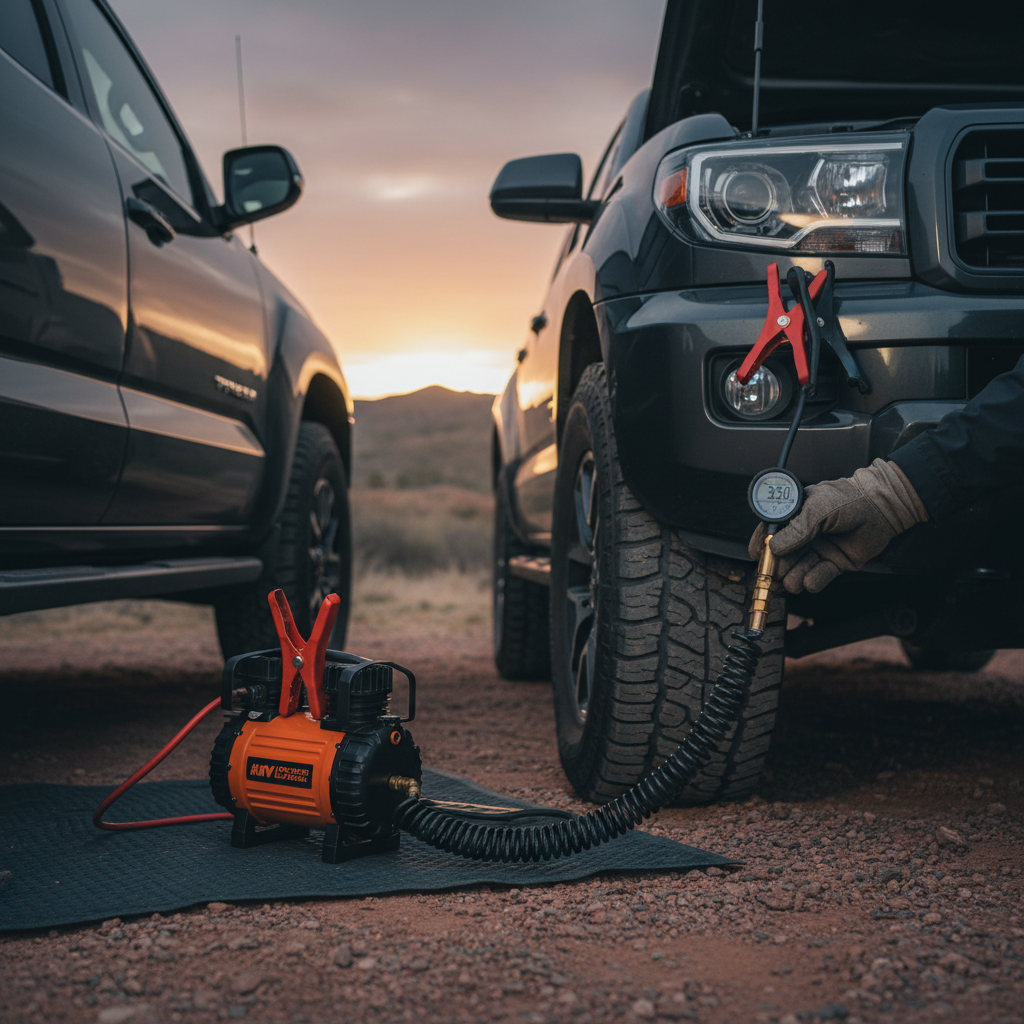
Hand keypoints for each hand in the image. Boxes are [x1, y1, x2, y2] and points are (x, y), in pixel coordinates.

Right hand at [747, 459, 927, 593]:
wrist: (882, 509)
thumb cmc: (851, 499)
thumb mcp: (818, 508)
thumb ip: (796, 529)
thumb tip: (774, 547)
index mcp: (795, 515)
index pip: (771, 531)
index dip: (762, 543)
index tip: (757, 555)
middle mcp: (804, 534)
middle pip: (782, 554)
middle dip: (776, 566)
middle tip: (773, 574)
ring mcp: (818, 549)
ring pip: (798, 568)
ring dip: (792, 577)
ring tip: (791, 582)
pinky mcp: (833, 563)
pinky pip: (818, 577)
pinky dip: (813, 581)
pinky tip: (810, 581)